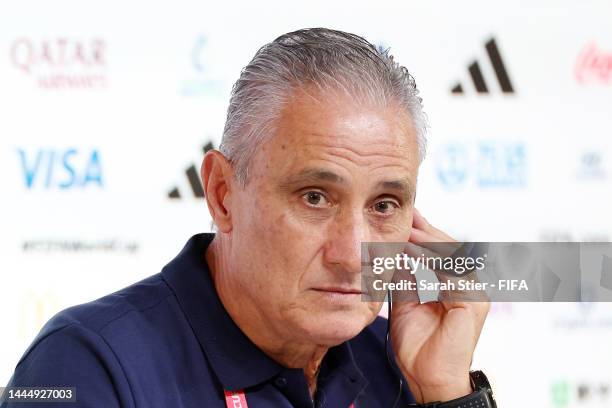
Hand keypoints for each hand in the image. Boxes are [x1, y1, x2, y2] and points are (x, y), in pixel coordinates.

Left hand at [390, 209, 489, 402]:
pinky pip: (449, 274)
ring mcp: (475, 292)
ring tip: (403, 230)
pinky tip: (410, 252)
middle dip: (424, 230)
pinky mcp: (473, 302)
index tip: (402, 216)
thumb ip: (404, 275)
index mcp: (456, 283)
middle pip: (448, 247)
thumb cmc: (416, 343)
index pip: (441, 250)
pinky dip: (429, 262)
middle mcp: (470, 283)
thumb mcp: (405, 300)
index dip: (422, 232)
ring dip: (425, 242)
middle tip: (404, 215)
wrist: (426, 377)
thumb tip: (394, 248)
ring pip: (449, 257)